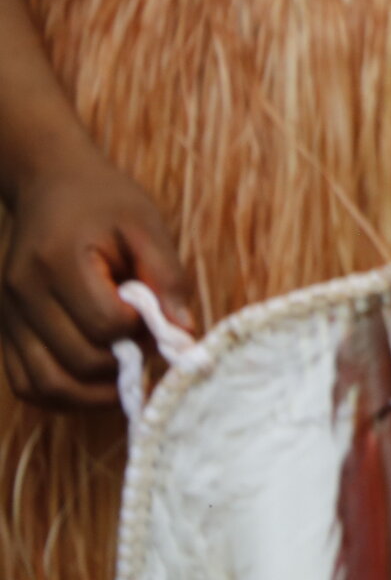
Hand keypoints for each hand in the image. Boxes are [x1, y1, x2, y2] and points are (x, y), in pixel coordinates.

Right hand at [1, 138, 191, 408]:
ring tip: (126, 375)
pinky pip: (28, 383)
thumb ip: (167, 277)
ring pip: (46, 385)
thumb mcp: (146, 225)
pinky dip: (62, 394)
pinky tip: (95, 382)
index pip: (104, 324)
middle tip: (147, 346)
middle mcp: (23, 294)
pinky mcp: (5, 330)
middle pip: (77, 361)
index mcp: (58, 262)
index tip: (154, 314)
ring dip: (92, 394)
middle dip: (122, 364)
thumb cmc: (105, 202)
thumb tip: (184, 333)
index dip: (138, 329)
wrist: (50, 184)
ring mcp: (8, 316)